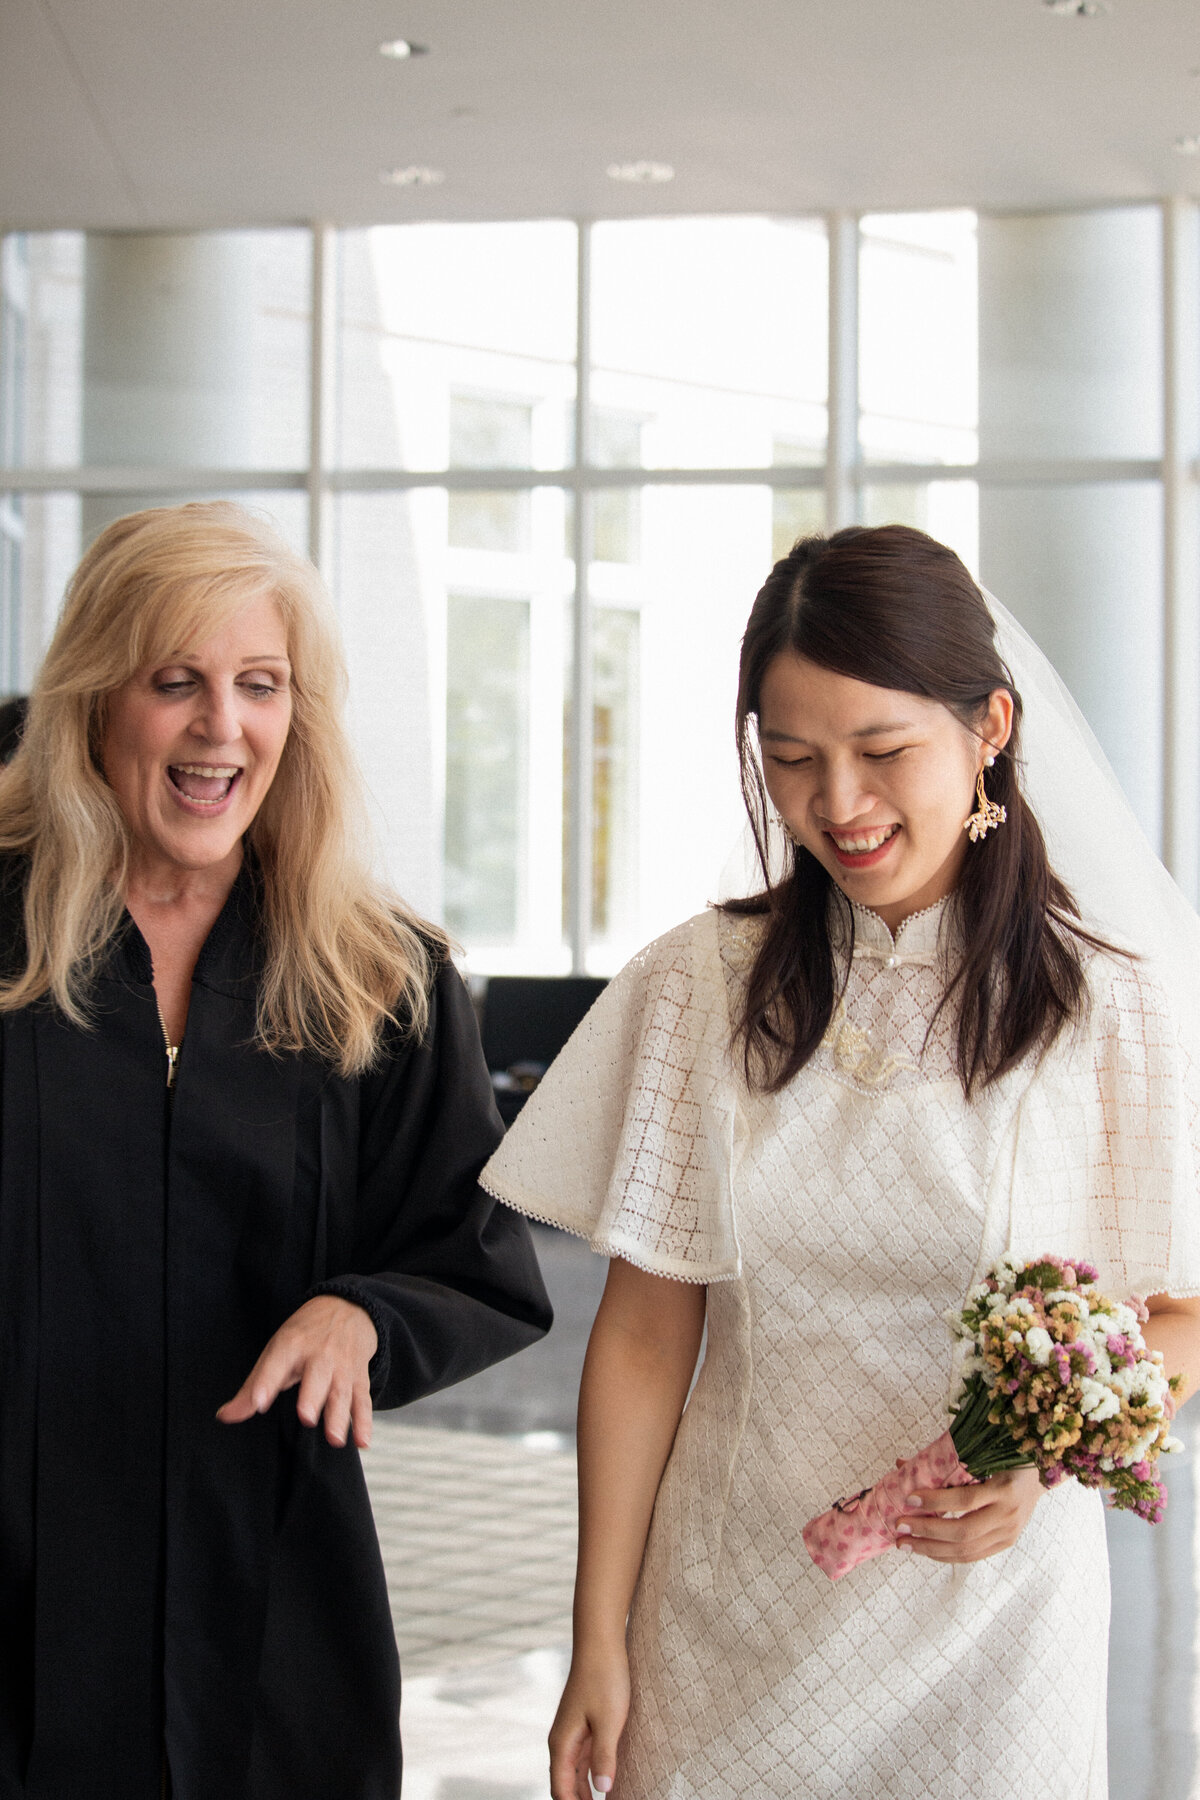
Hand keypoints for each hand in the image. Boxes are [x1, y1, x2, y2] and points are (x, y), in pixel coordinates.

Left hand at [216, 1296, 377, 1448]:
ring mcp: (343, 1366)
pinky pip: (362, 1400)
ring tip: (335, 1440)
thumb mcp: (276, 1351)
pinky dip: (364, 1421)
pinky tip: (362, 1441)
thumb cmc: (304, 1335)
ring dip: (340, 1416)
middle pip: (317, 1377)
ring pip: (342, 1391)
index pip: (277, 1364)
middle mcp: (320, 1354)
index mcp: (292, 1345)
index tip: (259, 1402)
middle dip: (312, 1397)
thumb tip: (224, 1417)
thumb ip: (252, 1388)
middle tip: (307, 1418)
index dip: (267, 1383)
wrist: (349, 1306)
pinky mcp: (359, 1377)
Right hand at [549, 1646, 630, 1799]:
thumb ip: (604, 1757)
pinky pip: (584, 1761)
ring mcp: (572, 1734)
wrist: (600, 1644)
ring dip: (585, 1795)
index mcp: (562, 1744)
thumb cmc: (604, 1678)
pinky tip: (606, 1787)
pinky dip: (591, 1778)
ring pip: (574, 1776)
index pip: (561, 1791)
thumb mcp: (609, 1720)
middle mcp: (562, 1742)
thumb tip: (603, 1791)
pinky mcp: (584, 1726)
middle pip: (565, 1787)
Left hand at [896, 1465, 1040, 1562]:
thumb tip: (901, 1464)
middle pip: (963, 1531)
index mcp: (1004, 1488)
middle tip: (900, 1526)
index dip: (936, 1501)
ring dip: (931, 1548)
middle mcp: (1008, 1515)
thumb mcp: (980, 1456)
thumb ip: (945, 1462)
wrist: (1036, 1479)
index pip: (966, 1500)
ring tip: (905, 1543)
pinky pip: (972, 1556)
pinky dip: (946, 1555)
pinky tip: (926, 1550)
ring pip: (966, 1550)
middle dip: (927, 1531)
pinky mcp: (1004, 1544)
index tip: (909, 1498)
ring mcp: (1008, 1534)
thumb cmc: (1003, 1461)